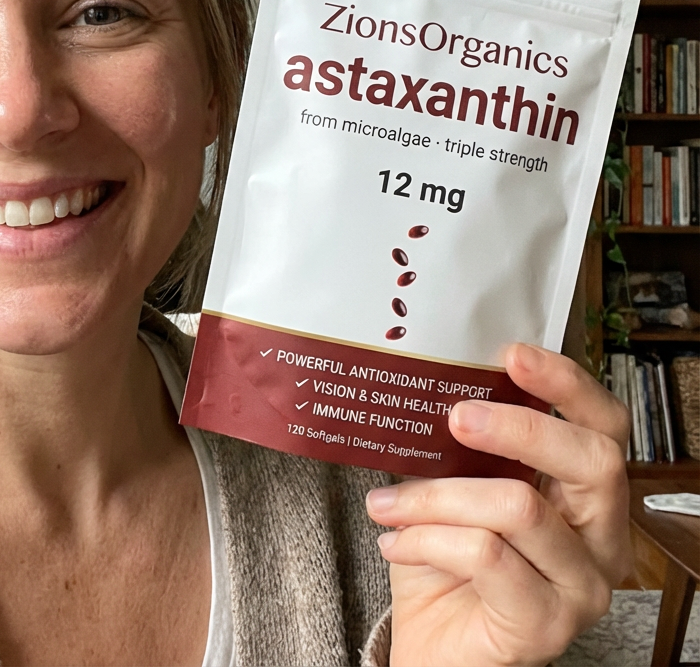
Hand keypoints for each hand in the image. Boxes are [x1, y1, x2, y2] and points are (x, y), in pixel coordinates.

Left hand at [365, 344, 631, 666]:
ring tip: (387, 502)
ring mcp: (581, 586)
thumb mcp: (457, 486)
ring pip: (518, 506)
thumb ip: (464, 444)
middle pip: (592, 460)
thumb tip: (428, 383)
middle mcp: (602, 539)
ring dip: (436, 495)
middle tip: (454, 415)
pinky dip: (427, 537)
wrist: (432, 642)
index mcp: (585, 495)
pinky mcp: (547, 624)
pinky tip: (395, 542)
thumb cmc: (448, 560)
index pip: (604, 427)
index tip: (512, 353)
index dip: (567, 384)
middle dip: (518, 427)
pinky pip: (485, 555)